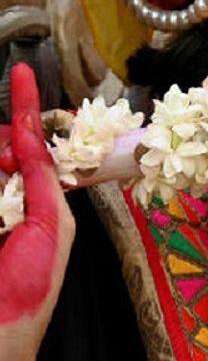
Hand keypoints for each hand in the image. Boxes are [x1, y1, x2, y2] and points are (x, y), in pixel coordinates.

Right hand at [0, 64, 75, 360]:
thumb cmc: (30, 287)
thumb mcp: (50, 226)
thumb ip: (40, 178)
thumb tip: (27, 136)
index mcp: (31, 196)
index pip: (27, 142)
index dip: (26, 109)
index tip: (23, 73)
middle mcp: (3, 195)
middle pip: (1, 145)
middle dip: (6, 140)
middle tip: (6, 163)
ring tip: (2, 218)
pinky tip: (1, 218)